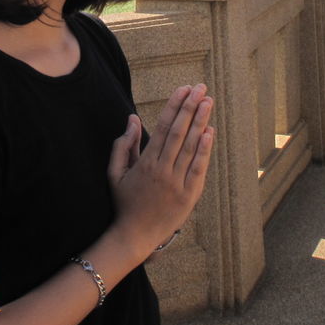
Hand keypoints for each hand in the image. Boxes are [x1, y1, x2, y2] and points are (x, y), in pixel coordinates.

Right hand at [106, 83, 214, 254]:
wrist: (135, 236)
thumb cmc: (124, 203)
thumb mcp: (114, 173)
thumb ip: (122, 145)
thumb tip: (132, 118)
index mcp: (145, 162)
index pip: (162, 126)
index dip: (174, 106)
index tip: (183, 89)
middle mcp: (162, 170)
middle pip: (178, 132)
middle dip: (190, 107)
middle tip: (200, 87)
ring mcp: (176, 183)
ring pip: (190, 146)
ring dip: (200, 122)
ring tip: (208, 101)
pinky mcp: (189, 196)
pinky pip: (198, 168)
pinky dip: (204, 150)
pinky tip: (210, 131)